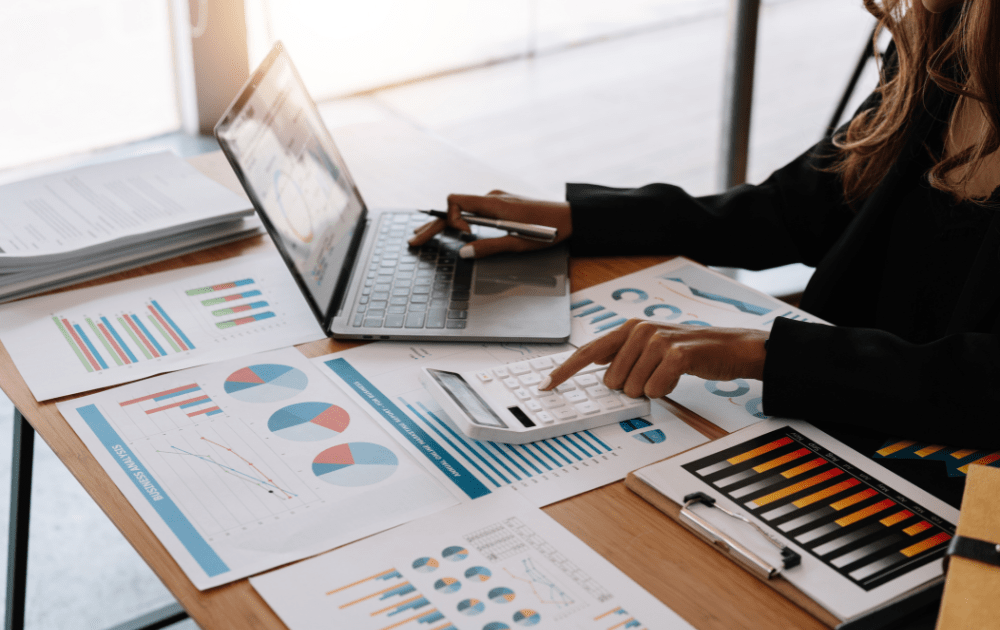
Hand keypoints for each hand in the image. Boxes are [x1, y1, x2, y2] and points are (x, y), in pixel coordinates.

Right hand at [408, 190, 571, 258]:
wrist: (571, 217)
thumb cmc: (549, 230)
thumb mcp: (518, 244)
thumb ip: (489, 247)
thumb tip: (463, 252)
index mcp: (494, 204)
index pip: (456, 201)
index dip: (452, 219)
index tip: (465, 237)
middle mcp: (492, 198)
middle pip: (454, 208)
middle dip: (434, 225)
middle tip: (414, 240)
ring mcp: (496, 200)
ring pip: (462, 209)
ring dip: (445, 222)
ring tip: (425, 235)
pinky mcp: (502, 205)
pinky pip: (474, 210)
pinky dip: (459, 220)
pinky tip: (453, 230)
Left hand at [540, 320, 767, 398]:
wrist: (727, 348)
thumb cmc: (687, 351)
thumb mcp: (650, 348)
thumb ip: (621, 355)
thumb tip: (596, 369)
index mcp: (628, 328)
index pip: (587, 352)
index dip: (565, 370)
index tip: (546, 384)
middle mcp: (639, 330)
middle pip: (612, 381)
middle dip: (631, 387)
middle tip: (653, 374)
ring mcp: (657, 341)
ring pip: (632, 388)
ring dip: (650, 389)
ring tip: (667, 374)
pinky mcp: (676, 354)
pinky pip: (654, 389)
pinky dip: (665, 391)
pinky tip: (676, 377)